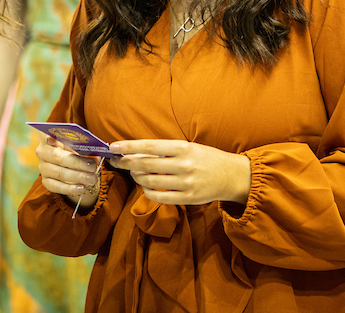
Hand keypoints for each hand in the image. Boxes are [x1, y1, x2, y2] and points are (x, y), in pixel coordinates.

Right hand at [35, 134, 102, 210]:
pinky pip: (56, 186)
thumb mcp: (78, 144)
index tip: (52, 138)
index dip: (48, 137)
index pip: (45, 135)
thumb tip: (96, 158)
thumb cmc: (74, 148)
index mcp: (48, 137)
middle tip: (92, 167)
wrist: (69, 163)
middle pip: (58, 157)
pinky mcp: (46, 181)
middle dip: (77, 163)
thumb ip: (85, 149)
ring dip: (78, 176)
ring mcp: (43, 167)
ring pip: (59, 173)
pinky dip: (70, 188)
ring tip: (92, 179)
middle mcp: (42, 152)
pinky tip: (81, 189)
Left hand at [109, 139, 250, 205]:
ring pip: (149, 181)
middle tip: (117, 160)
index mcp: (182, 148)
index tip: (113, 146)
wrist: (231, 176)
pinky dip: (146, 191)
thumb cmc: (206, 158)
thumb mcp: (188, 147)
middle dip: (126, 162)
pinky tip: (145, 185)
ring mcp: (185, 183)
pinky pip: (158, 197)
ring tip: (134, 172)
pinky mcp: (186, 198)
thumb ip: (165, 150)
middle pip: (145, 164)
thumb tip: (137, 151)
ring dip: (136, 176)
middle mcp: (183, 165)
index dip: (128, 146)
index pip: (148, 146)